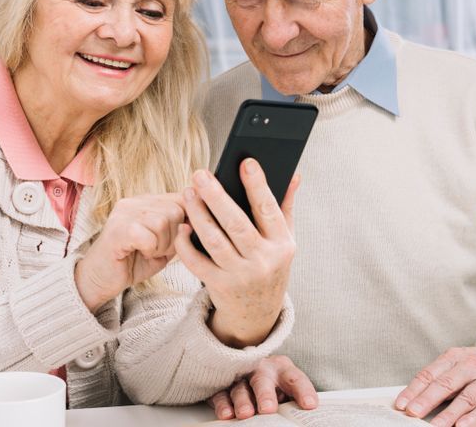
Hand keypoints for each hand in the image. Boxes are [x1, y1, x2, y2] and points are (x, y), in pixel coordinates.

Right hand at [75, 193, 184, 311]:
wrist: (99, 280)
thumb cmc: (132, 262)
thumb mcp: (164, 245)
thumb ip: (180, 232)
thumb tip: (200, 221)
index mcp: (146, 202)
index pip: (181, 197)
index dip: (189, 219)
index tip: (182, 237)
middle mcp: (135, 202)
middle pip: (175, 209)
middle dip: (175, 236)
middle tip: (159, 249)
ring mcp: (124, 213)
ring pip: (163, 222)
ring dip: (162, 244)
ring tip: (148, 251)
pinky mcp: (117, 229)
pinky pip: (148, 236)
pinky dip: (150, 249)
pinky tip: (140, 253)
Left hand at [175, 159, 298, 346]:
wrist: (257, 313)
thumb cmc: (269, 265)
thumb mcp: (284, 240)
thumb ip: (285, 207)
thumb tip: (293, 175)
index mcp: (282, 244)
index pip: (268, 210)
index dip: (258, 186)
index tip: (246, 162)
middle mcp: (263, 261)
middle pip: (236, 224)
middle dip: (216, 197)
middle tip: (200, 174)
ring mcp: (240, 275)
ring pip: (214, 241)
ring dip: (198, 215)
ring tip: (188, 193)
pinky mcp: (219, 286)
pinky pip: (197, 262)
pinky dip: (186, 244)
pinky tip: (182, 225)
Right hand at [209, 355, 317, 419]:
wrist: (249, 370)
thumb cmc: (274, 386)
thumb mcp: (287, 389)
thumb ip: (293, 401)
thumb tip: (305, 415)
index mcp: (282, 370)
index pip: (295, 379)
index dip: (303, 391)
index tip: (310, 405)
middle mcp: (261, 370)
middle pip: (262, 380)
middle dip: (265, 394)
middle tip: (268, 409)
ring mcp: (240, 377)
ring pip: (240, 388)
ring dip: (242, 401)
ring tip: (246, 414)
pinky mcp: (223, 387)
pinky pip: (221, 395)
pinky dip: (223, 405)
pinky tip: (227, 414)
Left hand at [395, 343, 475, 425]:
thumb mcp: (460, 362)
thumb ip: (442, 377)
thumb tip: (417, 398)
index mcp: (454, 357)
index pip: (430, 374)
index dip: (414, 389)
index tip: (402, 404)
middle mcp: (471, 365)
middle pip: (445, 384)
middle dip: (427, 400)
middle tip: (413, 412)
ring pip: (466, 397)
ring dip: (449, 414)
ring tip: (436, 426)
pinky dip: (475, 418)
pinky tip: (463, 426)